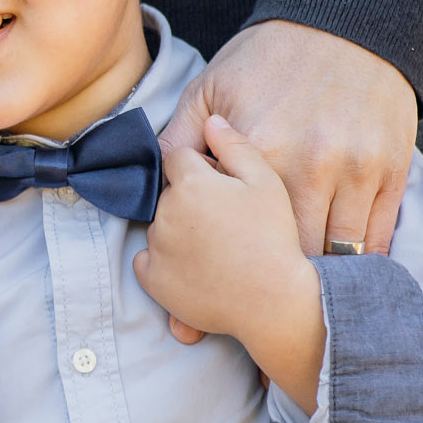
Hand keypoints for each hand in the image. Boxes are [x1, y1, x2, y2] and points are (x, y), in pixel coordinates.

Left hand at [133, 116, 324, 409]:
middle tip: (225, 220)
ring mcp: (156, 247)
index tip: (221, 186)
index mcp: (191, 182)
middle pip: (169, 193)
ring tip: (216, 246)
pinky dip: (164, 262)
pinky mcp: (153, 280)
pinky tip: (195, 265)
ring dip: (178, 230)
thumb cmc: (275, 237)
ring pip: (160, 226)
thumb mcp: (266, 181)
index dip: (200, 168)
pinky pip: (147, 261)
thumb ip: (235, 146)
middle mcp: (165, 211)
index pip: (179, 158)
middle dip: (189, 199)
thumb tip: (213, 121)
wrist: (274, 301)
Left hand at [160, 20, 415, 336]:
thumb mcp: (211, 88)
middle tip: (262, 301)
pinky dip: (360, 264)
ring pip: (337, 254)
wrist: (347, 24)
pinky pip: (377, 238)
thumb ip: (180, 140)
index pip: (235, 228)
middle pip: (289, 252)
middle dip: (273, 280)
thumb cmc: (269, 59)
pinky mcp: (392, 170)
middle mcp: (310, 163)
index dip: (224, 263)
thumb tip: (153, 193)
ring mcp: (356, 169)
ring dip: (318, 279)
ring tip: (301, 293)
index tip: (221, 284)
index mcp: (259, 146)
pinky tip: (340, 274)